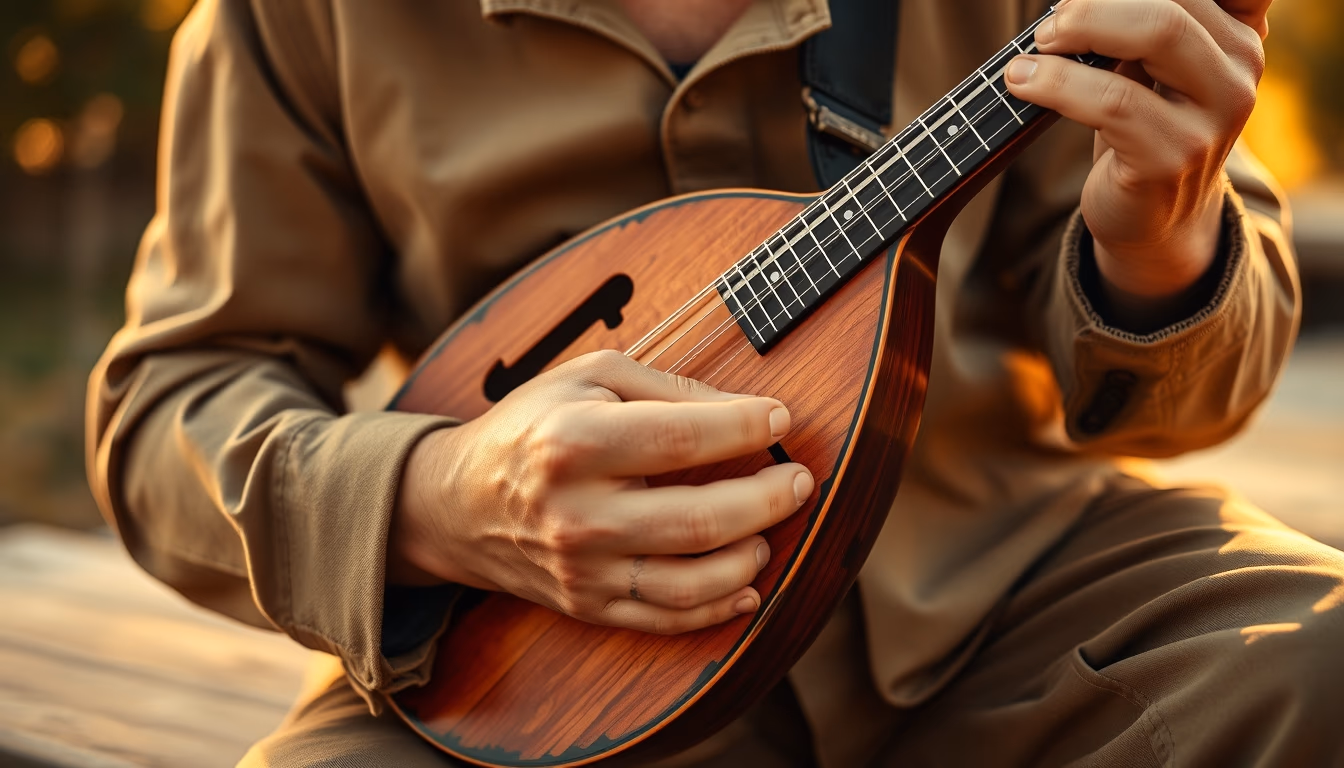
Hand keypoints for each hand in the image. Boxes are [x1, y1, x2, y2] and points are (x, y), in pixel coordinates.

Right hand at [389, 350, 813, 634]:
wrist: (457, 504)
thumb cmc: (531, 427)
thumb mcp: (587, 377)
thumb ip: (668, 386)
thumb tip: (746, 411)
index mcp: (574, 441)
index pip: (683, 438)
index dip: (746, 428)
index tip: (781, 419)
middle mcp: (577, 512)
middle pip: (699, 518)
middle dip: (769, 499)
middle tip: (799, 480)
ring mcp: (582, 568)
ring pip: (691, 581)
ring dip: (751, 556)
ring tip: (769, 530)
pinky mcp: (587, 605)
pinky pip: (666, 618)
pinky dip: (719, 607)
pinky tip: (748, 584)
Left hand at [1004, 0, 1267, 315]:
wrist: (1154, 219)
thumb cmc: (1143, 126)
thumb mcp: (1149, 66)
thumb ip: (1134, 25)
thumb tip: (1070, 2)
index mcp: (1239, 32)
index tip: (1082, 4)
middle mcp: (1241, 67)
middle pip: (1173, 3)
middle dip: (1096, 4)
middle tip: (1051, 25)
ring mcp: (1216, 114)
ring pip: (1156, 34)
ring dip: (1080, 29)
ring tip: (1037, 47)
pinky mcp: (1174, 155)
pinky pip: (1113, 101)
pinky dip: (1057, 82)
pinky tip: (1023, 82)